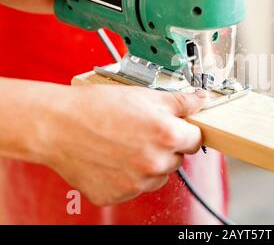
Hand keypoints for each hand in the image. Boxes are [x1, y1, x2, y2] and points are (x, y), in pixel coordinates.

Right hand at [41, 85, 205, 205]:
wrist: (57, 125)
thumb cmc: (97, 107)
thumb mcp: (145, 95)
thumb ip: (180, 101)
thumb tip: (200, 100)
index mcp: (168, 136)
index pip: (195, 140)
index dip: (185, 131)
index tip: (175, 128)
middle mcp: (155, 164)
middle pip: (176, 159)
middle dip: (165, 147)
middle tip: (141, 133)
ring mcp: (136, 183)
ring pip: (156, 176)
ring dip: (148, 164)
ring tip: (124, 145)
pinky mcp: (116, 195)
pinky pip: (132, 187)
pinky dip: (126, 176)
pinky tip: (112, 158)